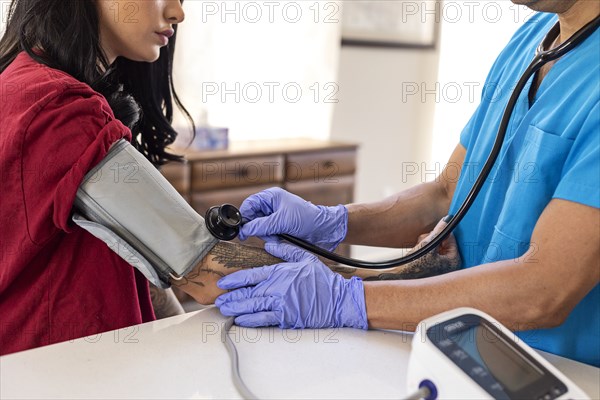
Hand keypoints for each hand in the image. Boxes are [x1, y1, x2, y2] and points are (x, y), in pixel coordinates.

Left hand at [215, 242, 367, 328]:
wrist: (338, 300)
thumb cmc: (322, 279)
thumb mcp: (305, 257)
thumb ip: (285, 249)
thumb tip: (270, 240)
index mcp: (280, 273)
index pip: (251, 275)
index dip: (235, 280)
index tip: (223, 282)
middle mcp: (277, 289)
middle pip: (248, 293)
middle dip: (231, 297)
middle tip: (218, 299)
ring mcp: (281, 305)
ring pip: (252, 307)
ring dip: (236, 309)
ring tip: (225, 310)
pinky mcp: (287, 319)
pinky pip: (264, 320)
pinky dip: (250, 321)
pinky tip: (240, 320)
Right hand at [239, 187, 347, 250]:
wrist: (325, 231)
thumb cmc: (307, 219)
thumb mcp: (282, 221)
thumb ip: (261, 225)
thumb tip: (244, 230)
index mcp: (271, 197)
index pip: (249, 204)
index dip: (244, 216)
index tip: (242, 229)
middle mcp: (271, 206)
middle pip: (252, 218)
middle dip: (258, 228)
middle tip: (268, 233)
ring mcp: (275, 218)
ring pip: (259, 229)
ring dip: (267, 235)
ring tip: (279, 236)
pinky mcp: (279, 229)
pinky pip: (268, 236)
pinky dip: (272, 239)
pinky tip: (281, 239)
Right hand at [407, 217, 459, 262]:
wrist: (400, 279)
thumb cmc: (415, 266)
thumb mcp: (427, 245)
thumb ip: (438, 231)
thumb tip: (447, 220)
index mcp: (454, 262)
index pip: (452, 239)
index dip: (441, 233)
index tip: (432, 231)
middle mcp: (450, 265)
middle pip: (444, 242)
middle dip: (431, 239)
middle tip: (423, 241)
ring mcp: (441, 266)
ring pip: (436, 245)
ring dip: (426, 243)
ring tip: (418, 248)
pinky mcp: (432, 266)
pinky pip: (431, 251)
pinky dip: (423, 249)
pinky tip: (417, 252)